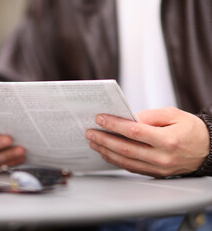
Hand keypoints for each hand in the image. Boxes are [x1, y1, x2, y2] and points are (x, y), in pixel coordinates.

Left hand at [85, 107, 209, 177]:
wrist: (208, 150)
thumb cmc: (191, 130)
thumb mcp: (174, 114)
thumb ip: (150, 116)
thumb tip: (128, 118)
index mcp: (168, 140)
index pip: (134, 132)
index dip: (114, 125)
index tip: (100, 119)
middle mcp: (162, 157)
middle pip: (126, 148)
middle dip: (104, 139)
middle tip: (90, 132)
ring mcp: (159, 168)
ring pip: (126, 161)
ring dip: (106, 151)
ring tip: (94, 142)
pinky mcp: (156, 174)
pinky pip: (132, 168)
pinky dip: (117, 160)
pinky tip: (106, 153)